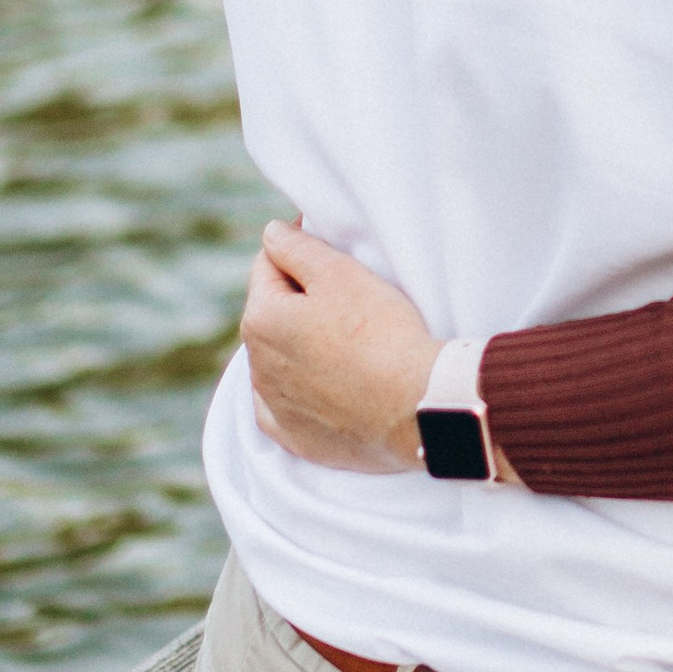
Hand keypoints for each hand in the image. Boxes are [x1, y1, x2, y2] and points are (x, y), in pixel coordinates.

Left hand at [243, 221, 445, 475]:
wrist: (415, 406)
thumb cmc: (381, 331)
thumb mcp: (340, 273)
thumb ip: (297, 248)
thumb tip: (272, 233)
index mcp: (261, 319)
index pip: (268, 266)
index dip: (300, 250)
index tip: (333, 247)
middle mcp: (257, 365)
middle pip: (274, 314)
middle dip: (299, 300)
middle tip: (348, 295)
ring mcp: (274, 406)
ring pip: (280, 360)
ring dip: (301, 345)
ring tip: (348, 341)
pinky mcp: (295, 438)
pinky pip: (286, 407)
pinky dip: (301, 392)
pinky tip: (329, 385)